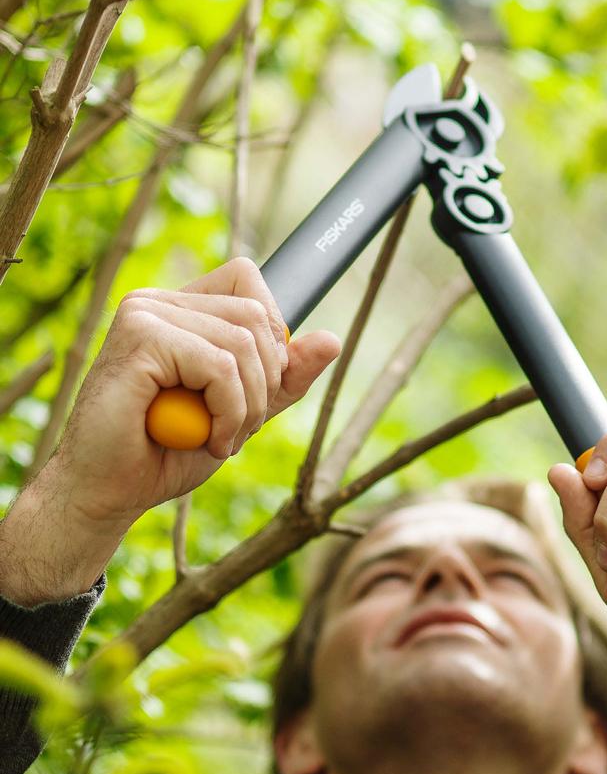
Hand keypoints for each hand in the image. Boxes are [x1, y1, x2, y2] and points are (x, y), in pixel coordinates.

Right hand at [52, 257, 341, 532]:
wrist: (107, 493)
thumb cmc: (167, 452)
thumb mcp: (244, 411)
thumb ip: (284, 377)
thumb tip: (332, 340)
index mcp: (178, 307)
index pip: (248, 280)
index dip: (271, 334)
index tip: (256, 388)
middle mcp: (157, 301)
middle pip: (256, 315)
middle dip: (266, 381)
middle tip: (239, 427)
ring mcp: (144, 313)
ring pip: (242, 343)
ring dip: (248, 405)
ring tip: (221, 437)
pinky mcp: (139, 337)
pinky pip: (219, 365)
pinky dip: (228, 411)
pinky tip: (207, 438)